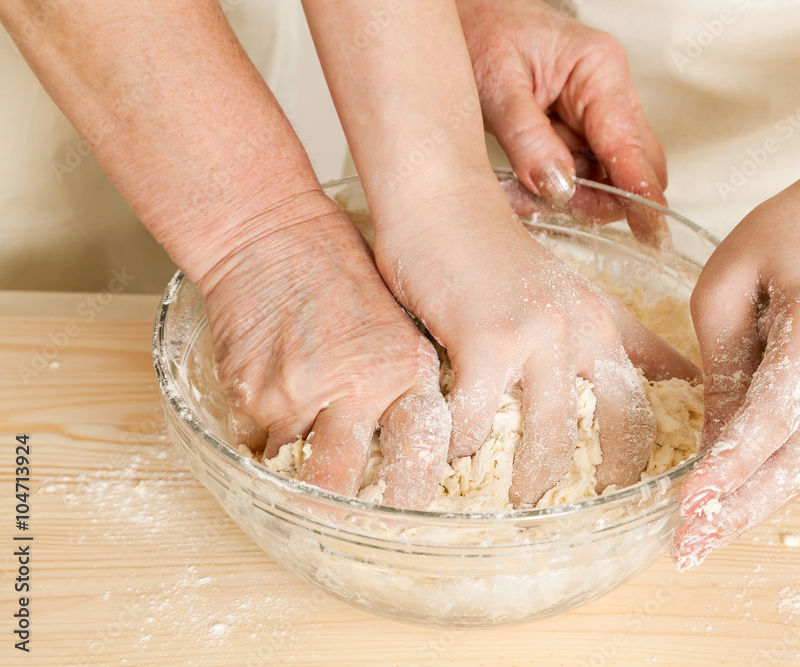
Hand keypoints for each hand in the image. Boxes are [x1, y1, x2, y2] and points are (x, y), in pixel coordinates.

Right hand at [197, 194, 449, 509]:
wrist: (271, 237)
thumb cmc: (341, 274)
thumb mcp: (399, 325)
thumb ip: (408, 385)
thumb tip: (424, 448)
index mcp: (403, 370)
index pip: (420, 455)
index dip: (414, 495)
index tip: (411, 513)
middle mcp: (353, 388)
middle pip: (349, 485)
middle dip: (348, 513)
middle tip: (352, 522)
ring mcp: (296, 395)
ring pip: (297, 472)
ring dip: (302, 474)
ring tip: (310, 461)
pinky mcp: (249, 394)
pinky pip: (257, 447)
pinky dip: (267, 444)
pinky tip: (278, 416)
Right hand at [374, 173, 699, 507]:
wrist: (440, 205)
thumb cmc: (493, 257)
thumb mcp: (567, 296)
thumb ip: (611, 338)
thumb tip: (668, 379)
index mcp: (605, 324)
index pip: (653, 399)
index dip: (657, 452)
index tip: (650, 491)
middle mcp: (583, 332)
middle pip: (617, 432)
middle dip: (602, 483)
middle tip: (577, 515)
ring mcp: (538, 337)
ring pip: (547, 442)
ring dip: (528, 484)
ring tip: (512, 507)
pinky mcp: (485, 342)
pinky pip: (478, 425)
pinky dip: (464, 452)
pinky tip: (450, 460)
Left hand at [457, 0, 668, 245]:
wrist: (465, 18)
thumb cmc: (482, 32)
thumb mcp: (495, 84)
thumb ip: (526, 138)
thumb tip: (558, 186)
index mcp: (599, 70)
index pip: (629, 145)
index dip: (641, 192)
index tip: (652, 231)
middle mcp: (609, 92)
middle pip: (634, 166)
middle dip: (599, 199)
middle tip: (555, 209)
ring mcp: (597, 114)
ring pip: (606, 177)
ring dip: (570, 197)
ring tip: (519, 191)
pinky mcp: (579, 131)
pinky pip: (580, 175)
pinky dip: (553, 189)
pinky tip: (521, 184)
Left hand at [671, 186, 799, 569]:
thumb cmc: (773, 243)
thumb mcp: (723, 285)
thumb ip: (719, 362)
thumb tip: (709, 444)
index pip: (777, 408)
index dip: (734, 459)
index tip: (692, 499)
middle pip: (799, 455)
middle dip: (742, 506)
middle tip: (689, 546)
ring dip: (753, 509)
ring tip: (700, 544)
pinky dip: (767, 486)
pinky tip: (727, 512)